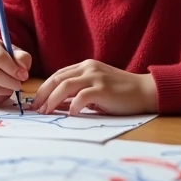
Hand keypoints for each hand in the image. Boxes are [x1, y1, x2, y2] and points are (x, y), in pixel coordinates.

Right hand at [0, 40, 31, 106]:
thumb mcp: (13, 53)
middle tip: (19, 84)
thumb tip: (23, 72)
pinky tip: (3, 91)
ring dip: (7, 90)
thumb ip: (22, 58)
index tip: (24, 75)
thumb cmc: (2, 58)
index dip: (13, 68)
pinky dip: (1, 97)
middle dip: (11, 82)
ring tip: (11, 86)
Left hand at [32, 60, 157, 115]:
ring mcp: (96, 77)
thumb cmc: (121, 93)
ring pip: (65, 86)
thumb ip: (78, 93)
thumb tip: (57, 106)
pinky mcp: (103, 88)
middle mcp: (88, 68)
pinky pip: (81, 96)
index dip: (44, 88)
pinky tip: (70, 114)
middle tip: (35, 108)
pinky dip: (73, 106)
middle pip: (57, 79)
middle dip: (43, 94)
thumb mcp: (96, 89)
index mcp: (85, 66)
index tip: (36, 101)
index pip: (58, 75)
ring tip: (46, 112)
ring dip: (52, 100)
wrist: (145, 91)